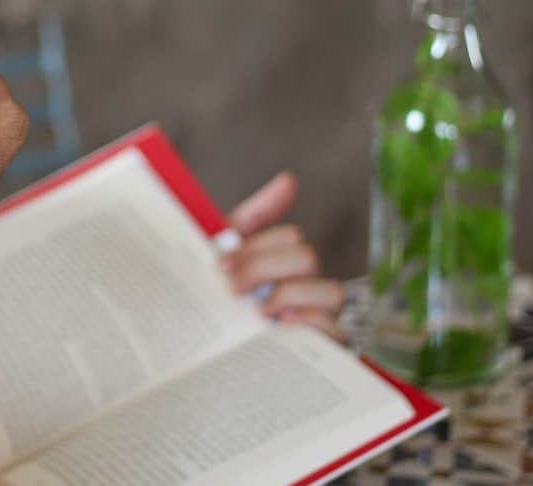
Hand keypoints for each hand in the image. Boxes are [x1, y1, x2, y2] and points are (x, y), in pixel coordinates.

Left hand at [219, 173, 346, 341]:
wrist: (197, 352)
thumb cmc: (216, 299)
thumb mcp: (225, 256)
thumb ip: (254, 217)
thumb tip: (290, 181)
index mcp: (282, 260)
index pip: (288, 236)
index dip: (255, 247)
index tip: (219, 264)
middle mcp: (304, 284)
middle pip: (306, 257)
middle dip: (263, 269)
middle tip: (230, 290)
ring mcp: (315, 316)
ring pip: (330, 291)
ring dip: (289, 296)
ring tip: (256, 310)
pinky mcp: (320, 348)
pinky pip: (334, 330)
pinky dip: (309, 324)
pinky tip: (279, 325)